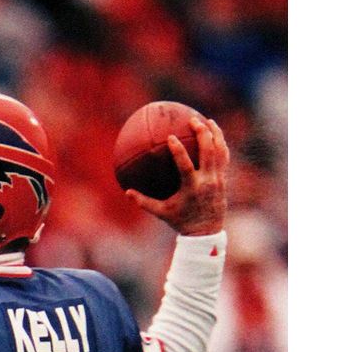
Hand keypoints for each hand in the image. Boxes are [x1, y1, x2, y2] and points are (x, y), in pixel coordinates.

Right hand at [127, 116, 229, 235]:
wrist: (206, 231)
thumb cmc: (180, 221)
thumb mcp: (161, 212)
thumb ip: (144, 202)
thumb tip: (126, 192)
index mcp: (191, 188)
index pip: (185, 165)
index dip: (178, 150)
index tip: (171, 136)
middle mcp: (207, 181)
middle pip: (208, 151)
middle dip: (202, 132)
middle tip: (193, 120)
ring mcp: (218, 178)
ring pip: (220, 150)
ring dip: (215, 133)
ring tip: (208, 121)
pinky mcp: (224, 178)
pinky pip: (224, 156)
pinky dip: (221, 143)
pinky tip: (215, 135)